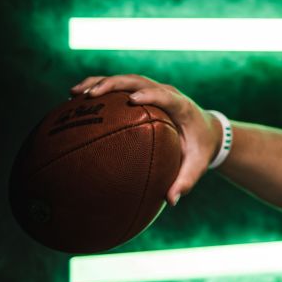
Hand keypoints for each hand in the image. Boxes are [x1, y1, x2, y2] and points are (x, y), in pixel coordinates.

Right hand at [68, 73, 221, 206]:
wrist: (208, 129)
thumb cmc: (201, 148)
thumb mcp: (198, 165)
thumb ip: (186, 181)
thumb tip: (172, 201)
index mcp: (181, 107)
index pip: (165, 95)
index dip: (151, 94)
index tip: (134, 99)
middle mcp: (166, 93)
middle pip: (138, 81)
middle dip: (113, 84)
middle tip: (89, 96)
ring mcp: (154, 90)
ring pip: (125, 80)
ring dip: (99, 83)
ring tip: (74, 94)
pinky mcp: (144, 92)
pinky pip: (120, 88)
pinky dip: (99, 90)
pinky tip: (76, 100)